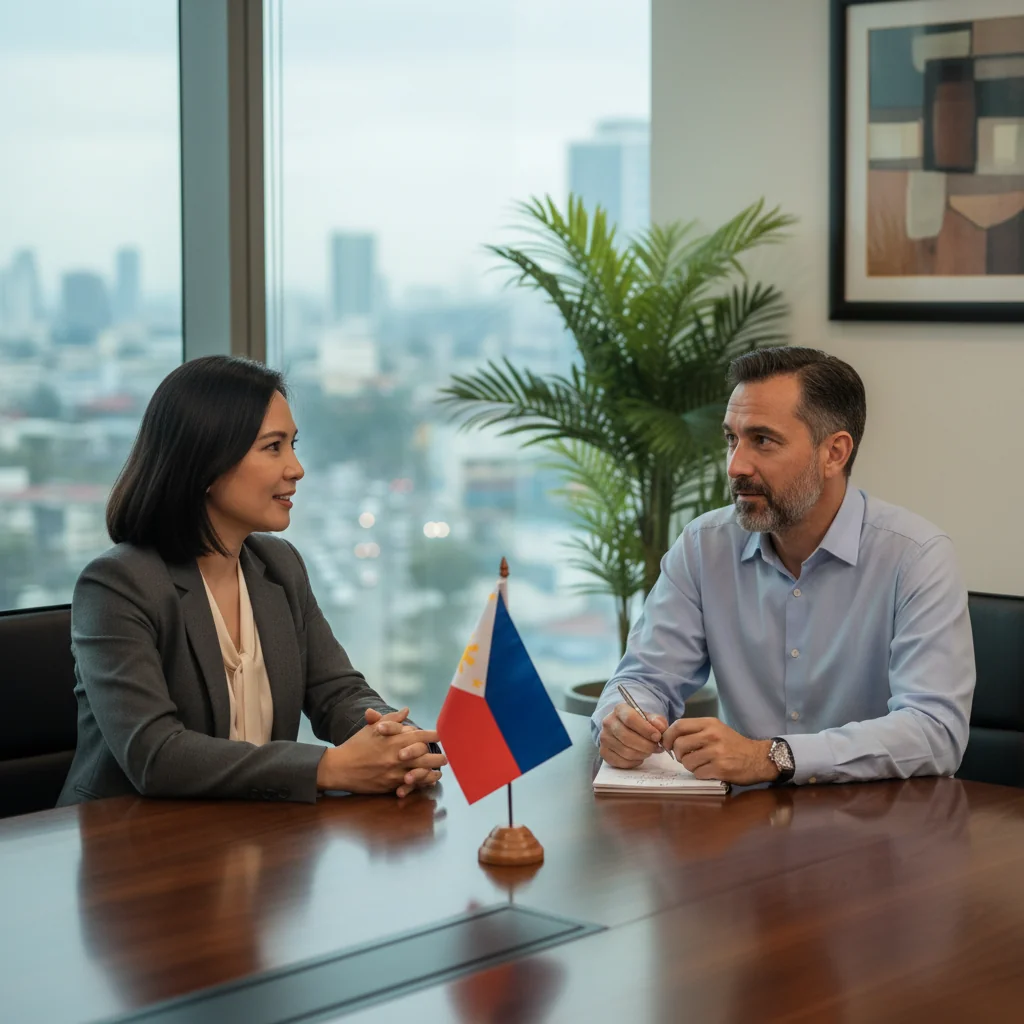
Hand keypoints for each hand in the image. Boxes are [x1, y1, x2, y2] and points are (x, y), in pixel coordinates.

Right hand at [316, 707, 446, 795]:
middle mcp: (397, 756)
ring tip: (439, 770)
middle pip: (426, 756)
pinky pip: (411, 785)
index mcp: (394, 740)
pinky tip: (427, 781)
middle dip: (438, 756)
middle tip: (446, 757)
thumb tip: (406, 710)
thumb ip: (392, 719)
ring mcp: (395, 773)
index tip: (440, 735)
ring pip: (421, 773)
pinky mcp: (390, 785)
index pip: (420, 736)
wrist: (340, 767)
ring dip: (433, 771)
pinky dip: (421, 783)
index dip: (433, 735)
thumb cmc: (356, 745)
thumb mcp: (373, 729)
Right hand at [599, 703, 669, 768]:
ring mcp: (604, 738)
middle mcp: (608, 722)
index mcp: (620, 709)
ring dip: (642, 754)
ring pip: (625, 751)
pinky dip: (634, 762)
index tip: (657, 736)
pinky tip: (639, 756)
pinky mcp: (604, 752)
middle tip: (657, 748)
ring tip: (649, 751)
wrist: (626, 730)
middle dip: (646, 745)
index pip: (630, 718)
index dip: (646, 729)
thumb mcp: (650, 718)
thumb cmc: (640, 724)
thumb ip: (657, 721)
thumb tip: (660, 728)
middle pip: (627, 737)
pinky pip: (621, 762)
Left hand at [661, 717, 777, 784]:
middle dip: (678, 754)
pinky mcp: (720, 768)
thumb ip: (696, 731)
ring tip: (700, 764)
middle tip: (685, 757)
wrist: (759, 758)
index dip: (668, 736)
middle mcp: (712, 735)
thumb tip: (670, 738)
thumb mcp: (716, 729)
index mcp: (709, 723)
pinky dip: (700, 774)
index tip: (667, 744)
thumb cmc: (734, 744)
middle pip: (679, 744)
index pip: (679, 725)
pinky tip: (709, 770)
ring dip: (690, 766)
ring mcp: (716, 752)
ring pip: (687, 761)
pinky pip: (698, 773)